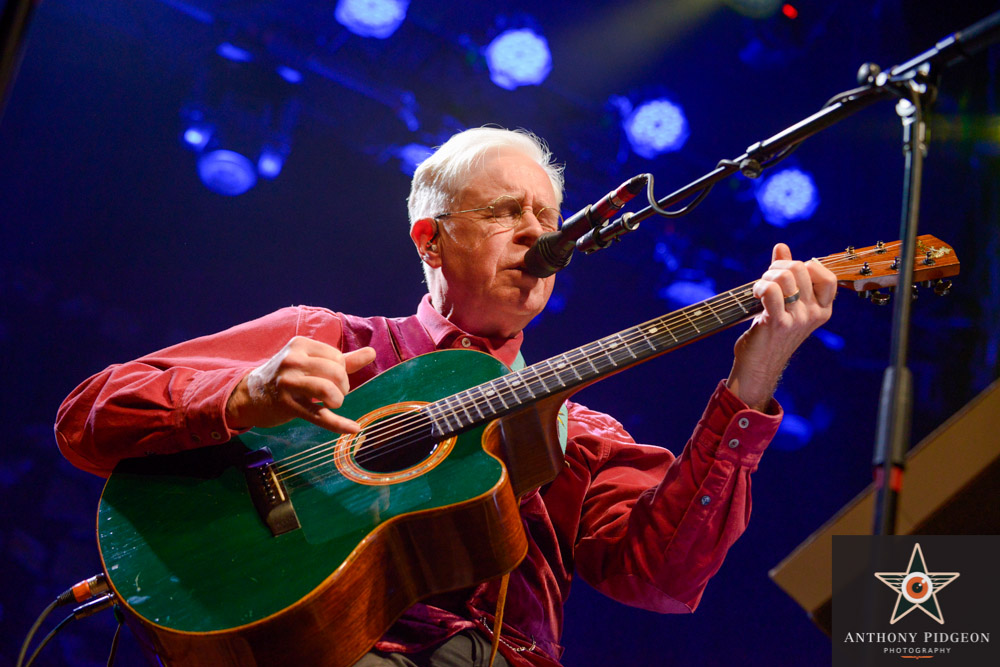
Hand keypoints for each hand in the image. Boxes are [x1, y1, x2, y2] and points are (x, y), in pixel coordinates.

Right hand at [226, 336, 376, 432]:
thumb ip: (344, 359)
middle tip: (332, 393)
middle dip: (342, 387)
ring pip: (329, 391)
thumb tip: (373, 352)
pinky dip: (339, 424)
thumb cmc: (287, 376)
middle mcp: (292, 360)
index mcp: (300, 345)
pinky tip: (353, 428)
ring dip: (337, 401)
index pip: (337, 357)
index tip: (329, 379)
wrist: (250, 395)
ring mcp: (288, 383)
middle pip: (336, 373)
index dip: (341, 371)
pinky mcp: (286, 405)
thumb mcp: (310, 361)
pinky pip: (319, 416)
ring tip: (331, 403)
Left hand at [727, 243, 836, 410]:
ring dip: (766, 276)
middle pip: (802, 268)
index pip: (827, 276)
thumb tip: (782, 247)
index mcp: (822, 309)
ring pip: (785, 277)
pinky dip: (759, 287)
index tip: (787, 275)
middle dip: (778, 267)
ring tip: (759, 288)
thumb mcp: (785, 304)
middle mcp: (815, 314)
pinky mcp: (779, 323)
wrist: (758, 366)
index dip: (805, 266)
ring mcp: (799, 319)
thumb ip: (786, 275)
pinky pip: (771, 291)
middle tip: (766, 280)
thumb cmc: (770, 334)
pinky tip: (755, 295)